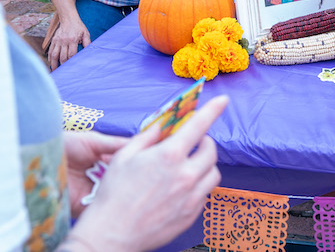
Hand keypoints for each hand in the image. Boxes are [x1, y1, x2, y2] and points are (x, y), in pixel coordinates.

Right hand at [45, 11, 90, 69]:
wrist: (68, 18)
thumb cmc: (78, 27)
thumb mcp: (85, 33)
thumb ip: (87, 42)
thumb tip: (89, 51)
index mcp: (72, 40)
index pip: (71, 54)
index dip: (72, 62)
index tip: (72, 69)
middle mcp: (64, 41)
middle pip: (62, 56)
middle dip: (63, 66)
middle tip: (64, 74)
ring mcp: (57, 41)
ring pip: (54, 55)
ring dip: (54, 64)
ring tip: (55, 72)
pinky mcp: (53, 41)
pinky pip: (50, 51)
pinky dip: (50, 58)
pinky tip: (51, 64)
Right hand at [67, 95, 228, 251]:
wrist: (111, 234)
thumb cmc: (113, 194)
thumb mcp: (124, 156)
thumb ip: (147, 137)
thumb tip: (162, 126)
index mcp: (169, 156)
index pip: (199, 126)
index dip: (213, 110)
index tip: (223, 100)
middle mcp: (186, 175)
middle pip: (211, 152)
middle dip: (205, 143)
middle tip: (194, 144)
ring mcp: (191, 197)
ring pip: (213, 174)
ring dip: (205, 166)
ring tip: (189, 167)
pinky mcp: (191, 215)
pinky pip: (205, 195)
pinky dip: (199, 187)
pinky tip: (182, 189)